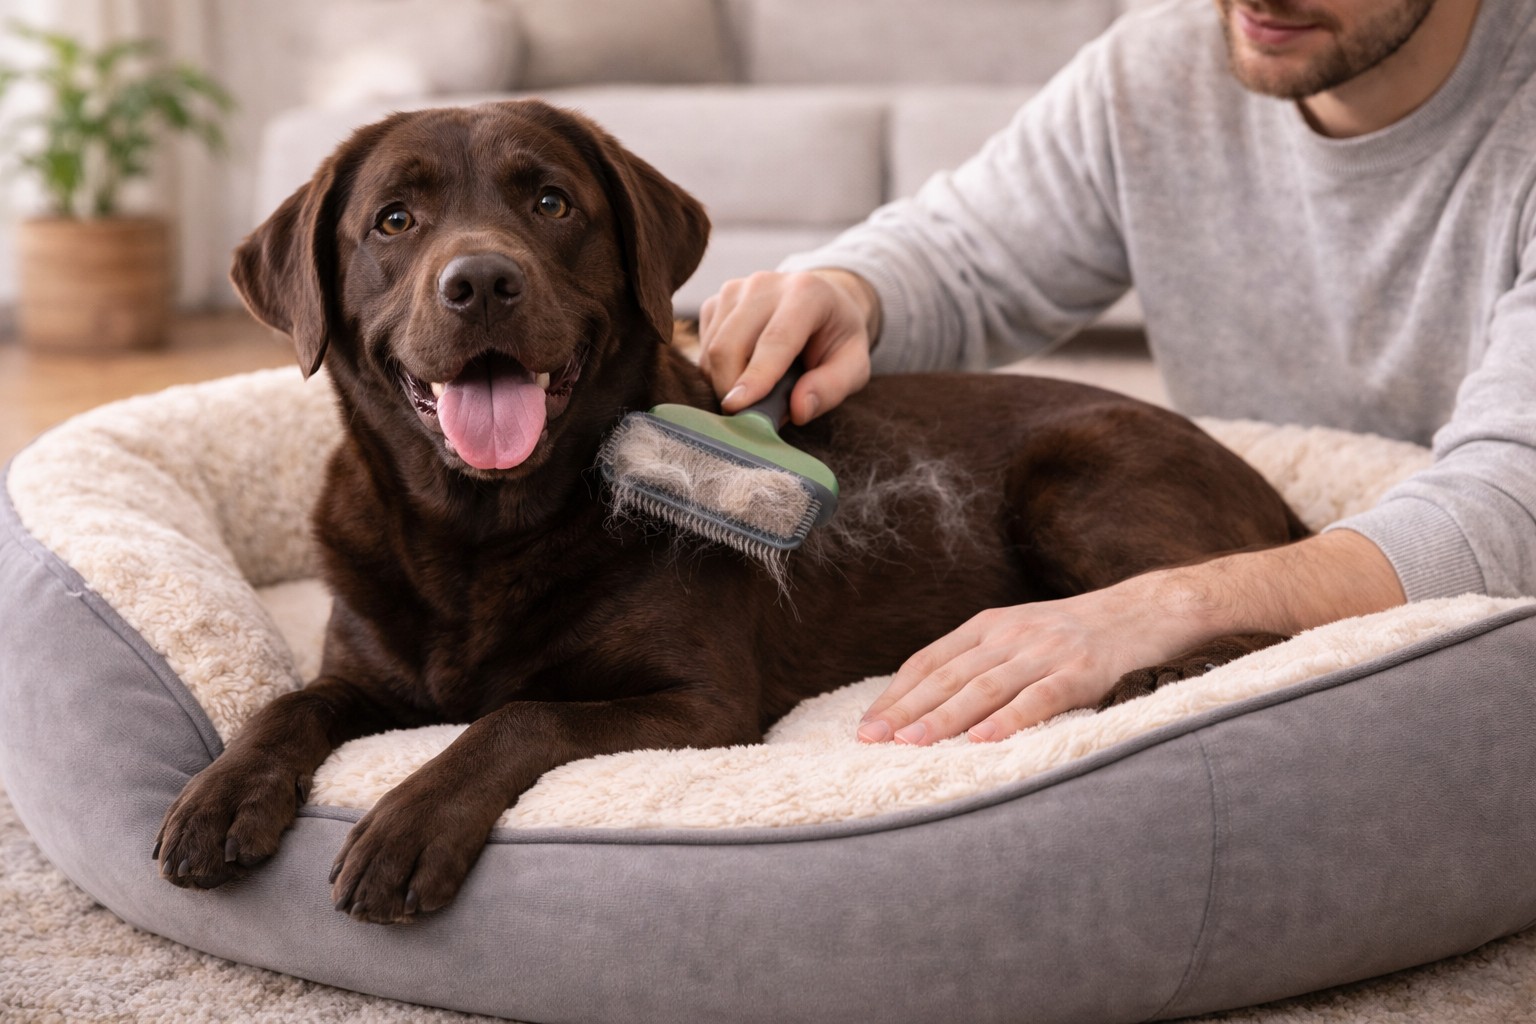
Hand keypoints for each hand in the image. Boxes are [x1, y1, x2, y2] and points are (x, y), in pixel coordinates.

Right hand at [698, 268, 879, 423]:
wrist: (821, 302)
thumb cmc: (836, 337)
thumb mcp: (854, 365)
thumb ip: (832, 387)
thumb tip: (798, 410)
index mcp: (806, 293)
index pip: (775, 340)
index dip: (756, 376)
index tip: (738, 408)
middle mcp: (764, 284)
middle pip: (729, 345)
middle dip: (732, 389)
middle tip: (751, 417)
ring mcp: (734, 290)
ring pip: (711, 351)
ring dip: (725, 384)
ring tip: (756, 392)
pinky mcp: (715, 302)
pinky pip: (703, 349)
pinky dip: (717, 373)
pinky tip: (743, 372)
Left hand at [857, 587, 1178, 745]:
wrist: (1146, 612)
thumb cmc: (1076, 635)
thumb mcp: (1021, 635)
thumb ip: (981, 661)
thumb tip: (929, 704)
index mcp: (989, 626)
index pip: (929, 661)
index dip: (896, 694)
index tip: (867, 726)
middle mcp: (1011, 635)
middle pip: (948, 676)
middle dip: (906, 710)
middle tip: (872, 740)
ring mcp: (1046, 651)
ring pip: (984, 688)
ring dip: (944, 718)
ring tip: (912, 744)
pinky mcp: (1082, 671)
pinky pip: (1038, 698)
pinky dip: (1008, 720)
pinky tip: (983, 740)